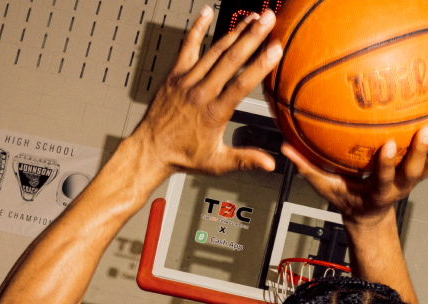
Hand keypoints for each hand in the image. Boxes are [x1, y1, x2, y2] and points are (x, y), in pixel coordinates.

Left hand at [130, 6, 281, 178]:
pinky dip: (197, 28)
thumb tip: (270, 164)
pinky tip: (207, 12)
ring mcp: (187, 80)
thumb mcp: (218, 163)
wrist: (151, 149)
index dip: (260, 65)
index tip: (275, 49)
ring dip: (235, 32)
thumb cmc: (184, 156)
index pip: (241, 85)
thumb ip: (246, 159)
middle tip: (268, 19)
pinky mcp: (175, 74)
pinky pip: (187, 46)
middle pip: (230, 59)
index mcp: (214, 113)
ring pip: (214, 50)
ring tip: (252, 18)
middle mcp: (200, 93)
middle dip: (252, 37)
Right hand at [281, 120, 427, 226]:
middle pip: (415, 172)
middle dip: (421, 153)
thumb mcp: (326, 188)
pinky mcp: (420, 172)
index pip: (384, 179)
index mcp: (378, 192)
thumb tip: (284, 148)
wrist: (369, 214)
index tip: (390, 145)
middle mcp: (400, 187)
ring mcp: (412, 180)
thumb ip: (307, 169)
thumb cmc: (347, 198)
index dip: (389, 164)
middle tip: (426, 130)